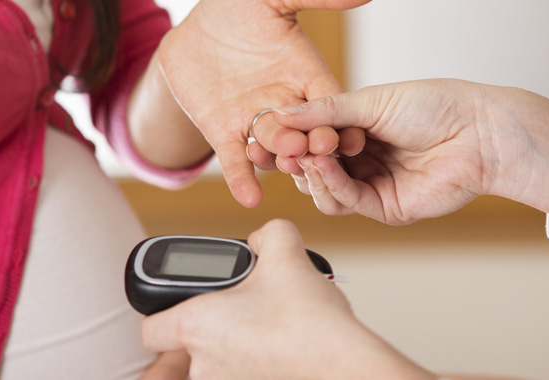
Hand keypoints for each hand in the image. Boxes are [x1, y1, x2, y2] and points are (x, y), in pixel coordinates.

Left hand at [140, 219, 431, 379]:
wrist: (342, 365)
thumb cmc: (310, 322)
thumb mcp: (288, 256)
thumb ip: (268, 234)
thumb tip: (262, 239)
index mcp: (196, 325)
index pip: (150, 330)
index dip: (163, 314)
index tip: (188, 306)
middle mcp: (202, 366)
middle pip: (189, 349)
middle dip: (214, 331)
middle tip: (245, 315)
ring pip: (217, 368)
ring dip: (235, 352)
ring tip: (270, 334)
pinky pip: (242, 376)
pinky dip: (256, 367)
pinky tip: (282, 354)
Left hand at [158, 0, 367, 207]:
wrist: (193, 27)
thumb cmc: (237, 8)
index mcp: (308, 75)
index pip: (333, 104)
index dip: (344, 121)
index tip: (355, 137)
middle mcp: (287, 104)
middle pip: (308, 132)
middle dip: (315, 143)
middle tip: (320, 149)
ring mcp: (256, 121)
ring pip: (275, 149)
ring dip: (281, 159)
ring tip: (285, 164)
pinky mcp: (224, 132)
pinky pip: (236, 160)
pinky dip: (243, 179)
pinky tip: (249, 197)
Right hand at [274, 79, 548, 224]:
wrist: (476, 133)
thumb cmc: (436, 107)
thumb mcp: (370, 102)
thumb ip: (324, 112)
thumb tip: (281, 113)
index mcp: (360, 130)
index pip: (313, 140)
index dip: (295, 138)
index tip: (278, 130)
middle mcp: (364, 159)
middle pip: (314, 170)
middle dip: (299, 159)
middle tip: (290, 148)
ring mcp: (374, 185)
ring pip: (325, 192)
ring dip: (311, 174)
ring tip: (308, 156)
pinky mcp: (386, 207)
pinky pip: (347, 202)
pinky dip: (331, 184)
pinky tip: (323, 165)